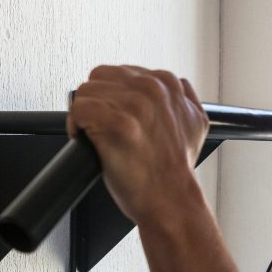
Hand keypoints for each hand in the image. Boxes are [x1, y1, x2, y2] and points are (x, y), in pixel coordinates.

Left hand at [67, 65, 208, 223]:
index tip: (112, 115)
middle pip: (100, 77)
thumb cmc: (176, 170)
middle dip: (95, 100)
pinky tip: (84, 138)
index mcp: (167, 84)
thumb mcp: (196, 124)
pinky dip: (74, 124)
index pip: (121, 72)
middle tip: (97, 124)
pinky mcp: (117, 123)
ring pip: (86, 91)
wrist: (172, 199)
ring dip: (83, 113)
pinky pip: (79, 107)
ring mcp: (135, 104)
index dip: (111, 96)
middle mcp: (152, 88)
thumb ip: (184, 98)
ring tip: (92, 133)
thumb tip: (176, 88)